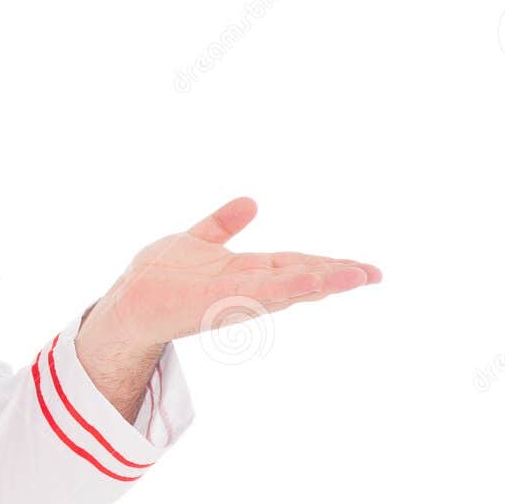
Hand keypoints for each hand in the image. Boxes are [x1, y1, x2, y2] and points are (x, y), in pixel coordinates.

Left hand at [79, 196, 381, 357]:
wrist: (128, 302)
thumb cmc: (160, 277)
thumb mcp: (197, 241)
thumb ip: (223, 225)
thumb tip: (251, 201)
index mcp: (247, 272)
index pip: (296, 264)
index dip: (329, 263)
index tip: (365, 267)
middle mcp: (248, 287)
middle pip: (301, 277)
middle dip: (338, 276)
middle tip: (376, 274)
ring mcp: (236, 296)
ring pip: (288, 286)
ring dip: (322, 281)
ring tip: (358, 276)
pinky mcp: (219, 300)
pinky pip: (258, 292)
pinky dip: (285, 287)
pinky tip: (311, 282)